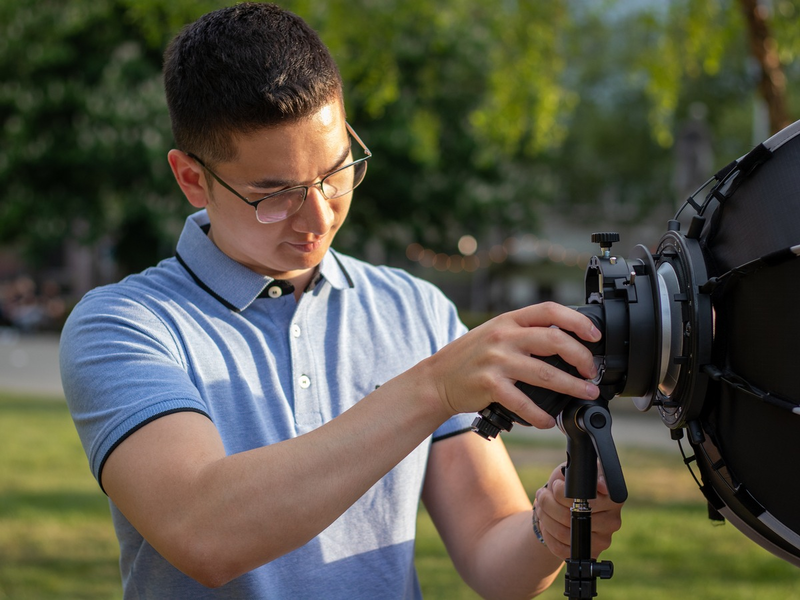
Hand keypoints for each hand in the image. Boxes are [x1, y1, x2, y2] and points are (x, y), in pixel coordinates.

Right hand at [425, 302, 601, 427]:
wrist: (436, 379)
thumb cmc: (469, 358)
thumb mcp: (495, 333)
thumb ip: (523, 332)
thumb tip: (564, 341)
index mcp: (508, 320)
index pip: (549, 311)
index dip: (577, 321)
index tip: (594, 335)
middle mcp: (503, 336)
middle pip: (554, 340)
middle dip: (581, 357)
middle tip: (592, 371)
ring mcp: (496, 361)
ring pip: (545, 373)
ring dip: (572, 386)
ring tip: (586, 393)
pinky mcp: (489, 385)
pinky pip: (523, 402)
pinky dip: (540, 414)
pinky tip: (548, 420)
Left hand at [533, 463, 623, 558]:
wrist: (566, 507)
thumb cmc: (572, 486)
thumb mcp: (578, 472)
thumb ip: (588, 473)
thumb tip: (602, 486)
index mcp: (613, 499)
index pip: (586, 499)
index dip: (563, 493)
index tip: (555, 485)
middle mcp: (612, 521)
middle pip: (571, 517)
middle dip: (548, 504)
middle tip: (542, 495)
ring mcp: (602, 540)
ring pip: (564, 533)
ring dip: (545, 518)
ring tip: (541, 508)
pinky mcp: (590, 554)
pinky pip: (562, 549)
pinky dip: (548, 536)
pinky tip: (546, 525)